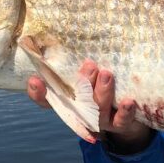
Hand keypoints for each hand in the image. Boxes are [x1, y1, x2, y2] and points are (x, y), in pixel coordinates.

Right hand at [27, 61, 153, 153]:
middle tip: (89, 65)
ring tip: (107, 74)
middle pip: (78, 102)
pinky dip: (124, 112)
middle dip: (83, 83)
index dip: (38, 93)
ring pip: (99, 110)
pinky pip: (121, 121)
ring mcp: (99, 121)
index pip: (46, 100)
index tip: (35, 80)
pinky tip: (128, 101)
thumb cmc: (101, 87)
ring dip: (102, 92)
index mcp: (68, 101)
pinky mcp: (119, 126)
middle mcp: (82, 113)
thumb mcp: (87, 76)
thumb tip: (64, 36)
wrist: (126, 114)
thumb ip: (75, 63)